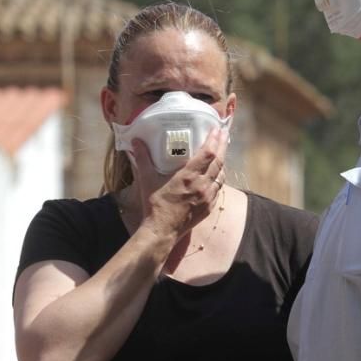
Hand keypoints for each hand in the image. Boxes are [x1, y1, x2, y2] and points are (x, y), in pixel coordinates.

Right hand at [129, 126, 227, 242]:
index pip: (208, 153)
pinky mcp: (209, 208)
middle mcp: (202, 185)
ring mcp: (208, 197)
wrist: (162, 231)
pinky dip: (220, 178)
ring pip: (221, 175)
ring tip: (222, 151)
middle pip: (219, 161)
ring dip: (223, 161)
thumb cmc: (154, 205)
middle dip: (223, 145)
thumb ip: (143, 159)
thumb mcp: (147, 179)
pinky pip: (219, 189)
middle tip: (224, 133)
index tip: (216, 129)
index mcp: (189, 176)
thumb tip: (136, 141)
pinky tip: (218, 174)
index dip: (214, 139)